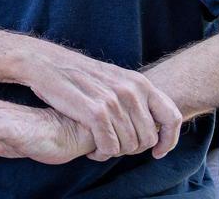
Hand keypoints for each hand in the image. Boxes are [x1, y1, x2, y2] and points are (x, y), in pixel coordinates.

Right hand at [21, 44, 181, 160]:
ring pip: (128, 146)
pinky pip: (110, 147)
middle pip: (148, 138)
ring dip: (113, 153)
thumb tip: (152, 125)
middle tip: (114, 146)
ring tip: (99, 148)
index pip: (172, 117)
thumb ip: (134, 97)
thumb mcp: (114, 79)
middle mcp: (131, 91)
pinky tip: (92, 151)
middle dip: (132, 149)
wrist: (47, 63)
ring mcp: (114, 101)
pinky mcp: (95, 112)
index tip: (157, 152)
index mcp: (140, 82)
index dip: (168, 140)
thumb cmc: (79, 75)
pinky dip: (101, 154)